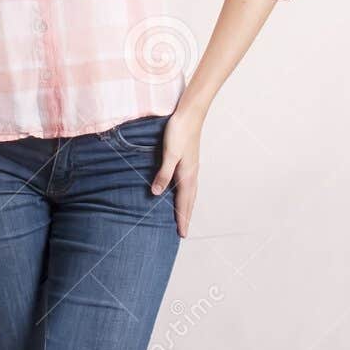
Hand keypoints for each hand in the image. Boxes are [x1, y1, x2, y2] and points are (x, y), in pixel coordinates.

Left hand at [152, 105, 203, 237]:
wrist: (190, 114)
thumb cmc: (179, 132)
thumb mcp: (169, 154)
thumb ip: (163, 174)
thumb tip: (157, 193)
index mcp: (187, 175)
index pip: (184, 203)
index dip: (182, 219)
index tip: (182, 234)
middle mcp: (191, 174)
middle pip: (190, 201)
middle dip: (186, 216)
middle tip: (184, 232)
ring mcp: (191, 167)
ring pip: (190, 192)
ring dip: (187, 206)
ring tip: (184, 216)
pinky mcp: (188, 161)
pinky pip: (188, 184)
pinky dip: (186, 194)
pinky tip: (181, 192)